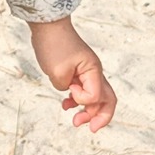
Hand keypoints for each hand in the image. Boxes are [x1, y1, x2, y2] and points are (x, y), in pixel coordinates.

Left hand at [28, 15, 116, 132]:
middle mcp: (94, 72)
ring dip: (88, 111)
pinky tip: (66, 105)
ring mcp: (88, 72)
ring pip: (96, 97)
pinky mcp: (78, 72)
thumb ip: (66, 88)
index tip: (69, 88)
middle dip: (100, 117)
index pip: (96, 96)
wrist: (47, 25)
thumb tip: (70, 92)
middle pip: (107, 100)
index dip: (82, 100)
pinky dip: (77, 101)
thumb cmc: (53, 44)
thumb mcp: (58, 71)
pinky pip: (84, 91)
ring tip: (75, 121)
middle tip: (89, 128)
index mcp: (94, 70)